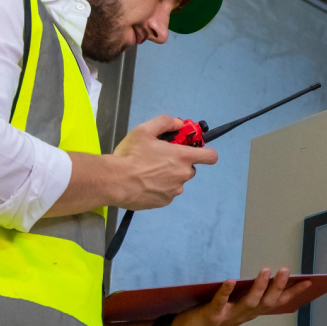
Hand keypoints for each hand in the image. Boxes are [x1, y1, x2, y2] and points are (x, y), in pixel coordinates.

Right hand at [43, 115, 216, 218]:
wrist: (115, 181)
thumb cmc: (131, 154)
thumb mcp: (144, 130)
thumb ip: (165, 123)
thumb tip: (179, 124)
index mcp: (182, 157)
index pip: (211, 156)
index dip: (206, 152)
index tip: (194, 150)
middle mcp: (183, 175)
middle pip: (190, 168)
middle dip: (179, 164)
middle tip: (160, 159)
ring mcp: (174, 191)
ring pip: (177, 181)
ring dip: (169, 177)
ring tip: (147, 173)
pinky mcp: (164, 202)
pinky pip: (167, 193)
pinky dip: (160, 188)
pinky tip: (144, 184)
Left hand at [170, 267, 311, 325]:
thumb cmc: (215, 315)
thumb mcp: (235, 305)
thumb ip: (250, 294)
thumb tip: (267, 276)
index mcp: (251, 312)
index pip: (277, 302)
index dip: (293, 293)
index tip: (309, 282)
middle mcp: (244, 316)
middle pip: (266, 303)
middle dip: (278, 287)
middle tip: (286, 271)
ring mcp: (229, 317)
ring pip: (249, 304)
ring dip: (258, 288)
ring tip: (265, 271)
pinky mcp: (212, 315)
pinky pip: (220, 302)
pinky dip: (226, 292)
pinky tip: (231, 280)